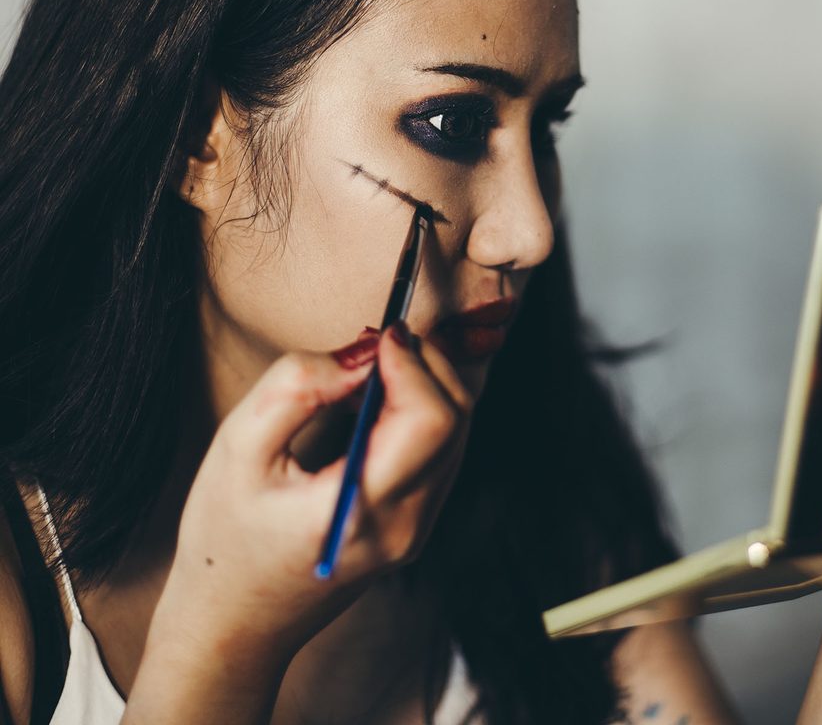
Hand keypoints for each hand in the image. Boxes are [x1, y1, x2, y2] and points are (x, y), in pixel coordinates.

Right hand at [146, 320, 473, 669]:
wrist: (233, 625)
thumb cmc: (224, 539)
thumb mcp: (237, 449)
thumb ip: (298, 388)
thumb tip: (361, 352)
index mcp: (363, 509)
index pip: (432, 419)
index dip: (412, 363)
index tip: (377, 336)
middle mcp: (406, 524)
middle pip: (457, 420)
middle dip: (426, 364)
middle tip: (375, 343)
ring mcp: (416, 530)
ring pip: (457, 433)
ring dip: (426, 385)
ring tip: (370, 370)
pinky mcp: (414, 527)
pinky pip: (441, 453)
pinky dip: (421, 412)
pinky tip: (375, 403)